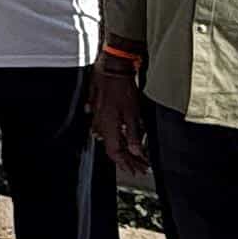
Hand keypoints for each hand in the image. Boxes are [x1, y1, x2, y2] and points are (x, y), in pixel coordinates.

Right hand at [93, 60, 148, 179]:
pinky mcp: (99, 109)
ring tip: (134, 155)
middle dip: (127, 160)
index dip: (127, 164)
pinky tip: (122, 137)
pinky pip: (106, 129)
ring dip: (123, 149)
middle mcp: (101, 125)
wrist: (111, 68)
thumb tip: (136, 151)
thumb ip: (133, 134)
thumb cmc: (122, 88)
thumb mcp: (132, 113)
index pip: (116, 153)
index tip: (137, 170)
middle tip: (139, 167)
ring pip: (110, 139)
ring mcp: (98, 117)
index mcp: (108, 128)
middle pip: (113, 149)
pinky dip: (117, 136)